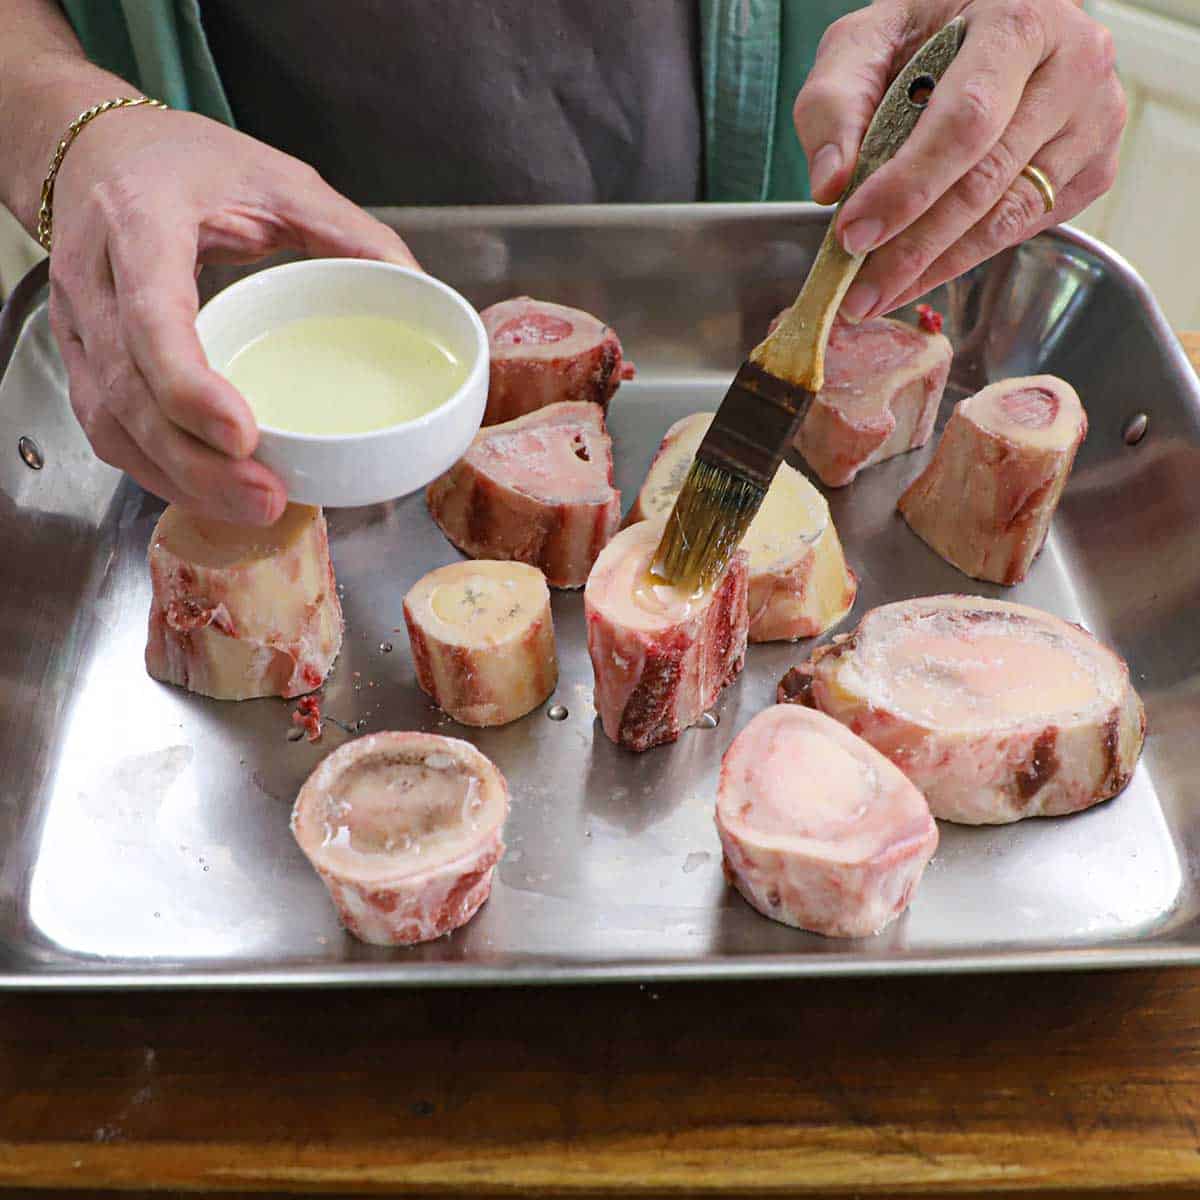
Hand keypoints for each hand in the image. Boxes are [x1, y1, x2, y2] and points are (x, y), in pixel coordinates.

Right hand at [48, 108, 418, 524]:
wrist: (94, 151)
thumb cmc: (183, 163)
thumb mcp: (273, 176)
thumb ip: (344, 228)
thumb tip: (418, 285)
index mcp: (141, 222)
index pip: (152, 315)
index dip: (189, 384)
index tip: (242, 435)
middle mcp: (97, 280)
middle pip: (128, 391)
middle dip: (196, 461)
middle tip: (267, 498)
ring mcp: (81, 327)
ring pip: (111, 423)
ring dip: (179, 479)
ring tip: (253, 508)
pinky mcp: (84, 361)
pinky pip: (109, 431)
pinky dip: (158, 472)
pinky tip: (209, 493)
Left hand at [793, 0, 1124, 321]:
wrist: (993, 19)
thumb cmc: (927, 32)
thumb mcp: (865, 43)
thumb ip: (834, 104)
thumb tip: (830, 186)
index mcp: (1020, 20)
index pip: (965, 120)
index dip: (907, 187)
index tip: (853, 235)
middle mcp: (1075, 66)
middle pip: (987, 180)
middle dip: (913, 247)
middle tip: (858, 293)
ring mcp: (1095, 121)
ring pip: (1008, 218)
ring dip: (936, 267)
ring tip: (878, 295)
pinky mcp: (1096, 168)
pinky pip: (1025, 228)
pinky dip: (967, 257)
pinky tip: (921, 271)